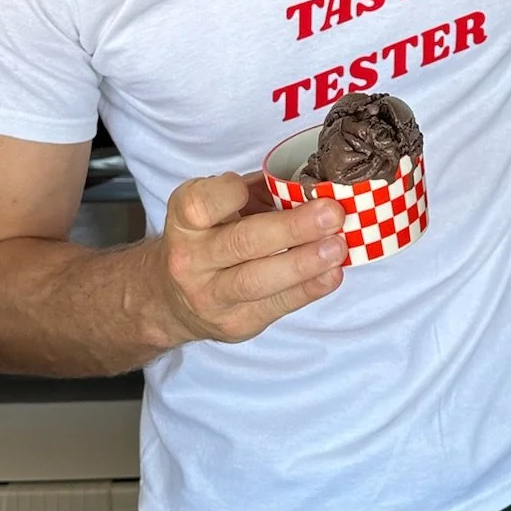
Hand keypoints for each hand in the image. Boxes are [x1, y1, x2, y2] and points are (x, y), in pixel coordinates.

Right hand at [155, 171, 346, 345]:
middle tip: (331, 214)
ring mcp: (210, 297)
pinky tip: (331, 274)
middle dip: (292, 228)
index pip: (202, 204)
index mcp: (185, 221)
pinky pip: (275, 306)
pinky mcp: (235, 325)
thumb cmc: (208, 239)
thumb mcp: (217, 208)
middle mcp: (190, 260)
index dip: (232, 192)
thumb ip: (254, 193)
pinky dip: (308, 289)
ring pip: (258, 280)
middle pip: (242, 242)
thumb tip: (310, 186)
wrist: (173, 301)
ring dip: (303, 263)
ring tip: (337, 247)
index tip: (270, 185)